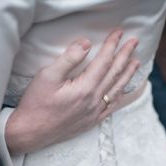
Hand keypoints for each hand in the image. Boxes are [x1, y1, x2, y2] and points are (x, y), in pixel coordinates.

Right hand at [6, 30, 140, 153]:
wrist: (29, 132)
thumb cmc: (35, 103)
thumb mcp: (47, 76)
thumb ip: (68, 59)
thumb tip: (86, 44)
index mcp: (85, 88)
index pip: (104, 61)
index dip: (112, 45)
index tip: (118, 32)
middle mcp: (94, 100)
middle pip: (114, 73)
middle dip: (125, 55)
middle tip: (134, 42)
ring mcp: (94, 112)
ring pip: (116, 89)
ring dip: (127, 74)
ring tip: (135, 62)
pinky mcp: (90, 121)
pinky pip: (111, 106)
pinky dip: (120, 94)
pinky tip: (122, 89)